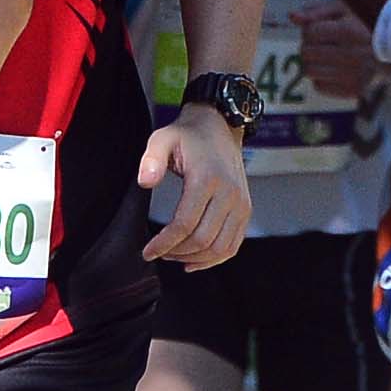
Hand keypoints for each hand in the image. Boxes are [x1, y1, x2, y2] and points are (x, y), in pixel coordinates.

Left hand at [136, 106, 252, 269]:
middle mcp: (229, 193)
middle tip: (158, 253)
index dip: (164, 243)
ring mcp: (241, 204)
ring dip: (194, 258)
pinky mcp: (245, 211)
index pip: (185, 224)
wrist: (220, 129)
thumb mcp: (163, 139)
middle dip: (176, 252)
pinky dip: (214, 259)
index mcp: (207, 178)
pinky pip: (233, 245)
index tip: (148, 252)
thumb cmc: (188, 137)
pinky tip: (194, 261)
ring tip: (173, 255)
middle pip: (203, 240)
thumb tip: (145, 182)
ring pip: (219, 247)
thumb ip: (151, 159)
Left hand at [292, 0, 373, 105]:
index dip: (310, 30)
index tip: (321, 30)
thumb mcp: (345, 11)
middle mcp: (351, 54)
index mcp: (349, 31)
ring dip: (313, 63)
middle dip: (309, 47)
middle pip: (305, 53)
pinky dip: (322, 78)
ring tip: (326, 57)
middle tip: (321, 45)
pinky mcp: (354, 90)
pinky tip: (334, 70)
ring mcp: (353, 74)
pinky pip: (320, 86)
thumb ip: (317, 12)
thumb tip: (292, 17)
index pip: (309, 33)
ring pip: (309, 72)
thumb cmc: (367, 26)